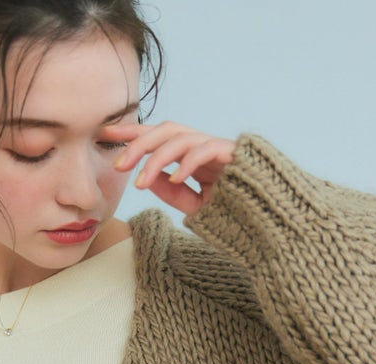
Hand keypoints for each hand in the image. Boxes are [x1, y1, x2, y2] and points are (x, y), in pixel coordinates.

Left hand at [106, 121, 235, 216]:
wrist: (270, 221)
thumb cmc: (235, 214)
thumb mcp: (195, 207)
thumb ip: (173, 192)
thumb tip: (147, 178)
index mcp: (192, 156)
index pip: (158, 138)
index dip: (131, 134)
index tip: (104, 135)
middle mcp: (203, 146)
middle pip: (165, 130)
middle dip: (138, 143)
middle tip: (117, 164)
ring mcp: (218, 148)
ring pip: (180, 138)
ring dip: (156, 159)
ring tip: (140, 181)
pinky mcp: (233, 154)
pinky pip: (205, 150)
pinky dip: (187, 163)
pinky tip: (176, 177)